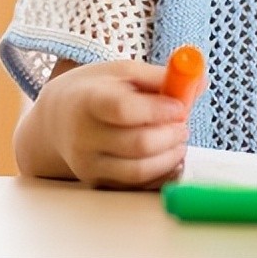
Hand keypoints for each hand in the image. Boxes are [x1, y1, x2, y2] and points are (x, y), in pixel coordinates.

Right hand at [31, 59, 196, 187]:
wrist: (57, 120)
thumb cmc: (96, 91)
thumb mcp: (122, 72)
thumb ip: (159, 76)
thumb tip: (199, 80)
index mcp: (88, 100)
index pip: (123, 110)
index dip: (157, 110)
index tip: (179, 106)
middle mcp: (83, 137)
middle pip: (137, 144)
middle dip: (171, 134)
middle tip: (183, 124)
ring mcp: (88, 164)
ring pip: (139, 170)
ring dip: (170, 155)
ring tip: (178, 139)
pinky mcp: (97, 183)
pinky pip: (137, 185)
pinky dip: (161, 172)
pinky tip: (169, 155)